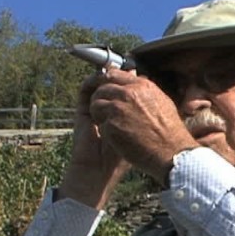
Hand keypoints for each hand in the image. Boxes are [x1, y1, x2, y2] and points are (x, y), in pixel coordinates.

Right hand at [55, 69, 130, 207]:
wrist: (101, 171)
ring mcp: (95, 111)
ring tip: (113, 68)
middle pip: (112, 85)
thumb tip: (152, 90)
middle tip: (126, 64)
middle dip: (118, 74)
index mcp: (123, 115)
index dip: (129, 79)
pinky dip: (91, 81)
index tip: (137, 69)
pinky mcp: (82, 113)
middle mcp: (109, 111)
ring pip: (98, 85)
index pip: (124, 91)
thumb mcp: (140, 130)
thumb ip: (143, 111)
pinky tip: (100, 76)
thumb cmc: (125, 155)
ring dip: (106, 75)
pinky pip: (84, 91)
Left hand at [88, 66, 198, 184]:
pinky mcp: (111, 125)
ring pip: (96, 104)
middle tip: (104, 110)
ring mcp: (118, 109)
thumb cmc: (170, 131)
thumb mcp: (162, 102)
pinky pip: (100, 123)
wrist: (171, 152)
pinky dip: (104, 130)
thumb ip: (145, 90)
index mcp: (141, 86)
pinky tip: (114, 137)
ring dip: (98, 114)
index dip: (106, 82)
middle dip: (100, 99)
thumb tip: (138, 79)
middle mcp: (128, 94)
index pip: (113, 74)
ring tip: (107, 123)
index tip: (105, 91)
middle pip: (101, 89)